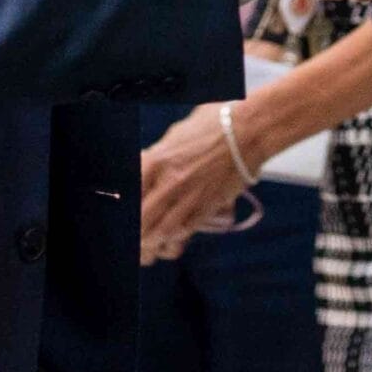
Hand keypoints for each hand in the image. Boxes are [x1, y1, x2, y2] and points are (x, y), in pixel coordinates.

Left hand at [138, 102, 254, 265]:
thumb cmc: (213, 124)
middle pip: (141, 219)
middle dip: (134, 233)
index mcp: (156, 160)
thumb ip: (158, 154)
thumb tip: (146, 165)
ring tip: (147, 248)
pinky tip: (170, 242)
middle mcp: (169, 182)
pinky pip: (186, 231)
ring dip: (151, 243)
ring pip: (161, 232)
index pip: (129, 195)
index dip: (123, 210)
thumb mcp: (174, 134)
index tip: (121, 216)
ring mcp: (189, 196)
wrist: (249, 130)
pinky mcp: (208, 206)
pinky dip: (175, 240)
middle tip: (132, 238)